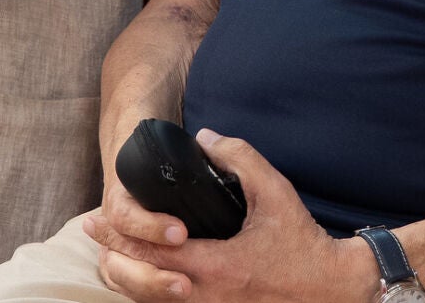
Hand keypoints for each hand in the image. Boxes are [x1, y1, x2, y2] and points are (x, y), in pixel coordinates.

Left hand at [83, 130, 374, 302]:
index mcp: (219, 266)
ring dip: (127, 279)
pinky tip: (141, 277)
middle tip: (92, 233)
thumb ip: (239, 157)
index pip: (153, 253)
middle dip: (112, 257)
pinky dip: (152, 294)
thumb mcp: (274, 192)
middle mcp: (209, 297)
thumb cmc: (303, 242)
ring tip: (108, 254)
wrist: (332, 290)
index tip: (96, 217)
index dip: (120, 235)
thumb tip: (204, 137)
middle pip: (141, 284)